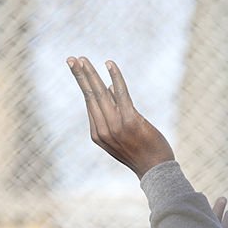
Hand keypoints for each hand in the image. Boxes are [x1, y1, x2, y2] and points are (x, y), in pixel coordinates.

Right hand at [67, 57, 173, 178]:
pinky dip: (115, 77)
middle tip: (71, 58)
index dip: (83, 83)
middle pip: (89, 96)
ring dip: (91, 74)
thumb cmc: (141, 151)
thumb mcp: (121, 134)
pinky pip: (121, 94)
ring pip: (100, 94)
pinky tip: (109, 64)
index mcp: (97, 134)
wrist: (155, 169)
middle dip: (80, 76)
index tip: (79, 67)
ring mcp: (116, 125)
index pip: (89, 103)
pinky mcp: (130, 120)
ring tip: (83, 59)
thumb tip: (108, 88)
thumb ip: (113, 113)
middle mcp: (103, 129)